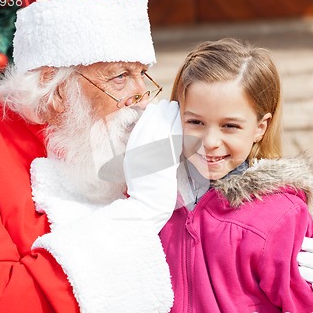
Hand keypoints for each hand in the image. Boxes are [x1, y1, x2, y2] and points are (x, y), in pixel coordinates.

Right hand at [119, 99, 181, 230]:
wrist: (145, 209)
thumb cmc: (145, 191)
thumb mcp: (137, 168)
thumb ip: (142, 153)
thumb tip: (149, 138)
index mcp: (131, 154)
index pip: (140, 129)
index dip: (149, 116)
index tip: (157, 107)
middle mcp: (138, 154)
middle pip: (149, 126)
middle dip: (159, 112)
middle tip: (168, 103)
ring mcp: (149, 160)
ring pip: (159, 132)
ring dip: (168, 117)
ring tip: (175, 107)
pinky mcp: (161, 166)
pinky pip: (169, 144)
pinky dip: (174, 131)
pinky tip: (181, 123)